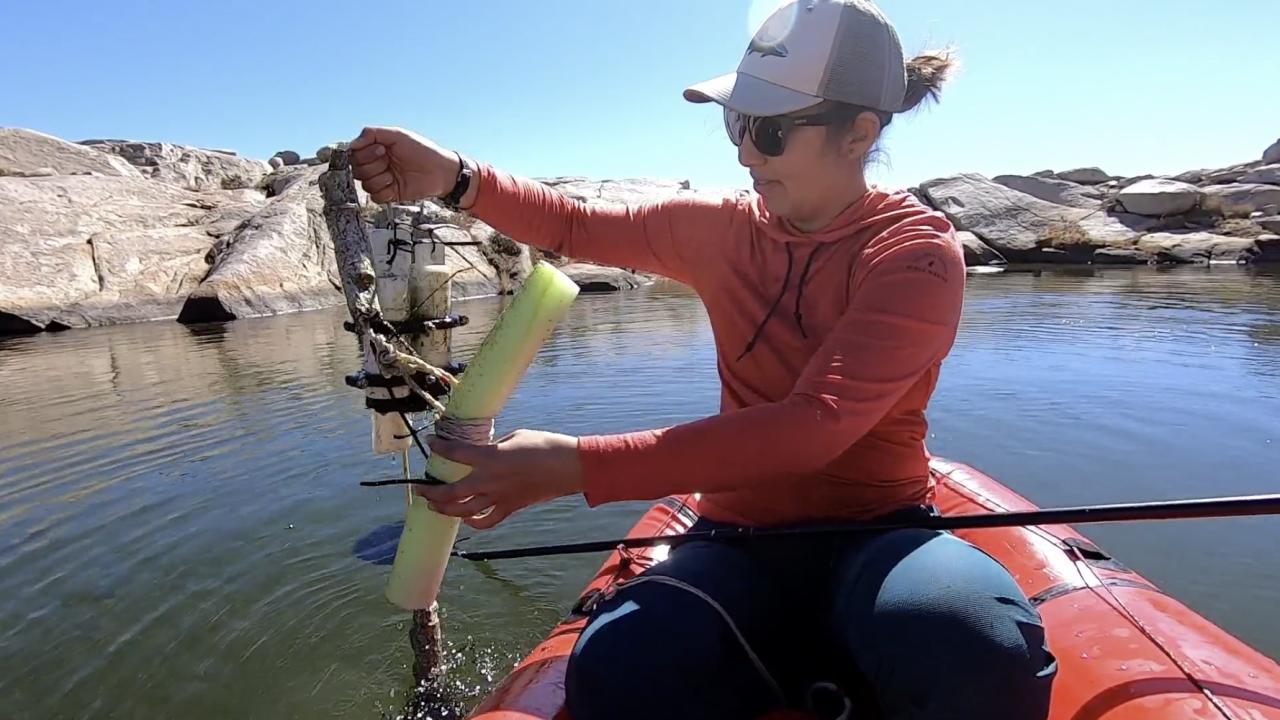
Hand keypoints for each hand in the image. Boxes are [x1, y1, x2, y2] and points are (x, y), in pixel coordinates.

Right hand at [349, 126, 459, 203]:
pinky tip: (395, 185)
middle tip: (389, 161)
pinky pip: (375, 197)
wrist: (440, 171)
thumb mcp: (397, 135)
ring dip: (379, 179)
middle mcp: (377, 165)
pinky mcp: (390, 194)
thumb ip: (373, 134)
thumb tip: (352, 144)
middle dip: (373, 166)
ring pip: (365, 185)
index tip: (382, 150)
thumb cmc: (422, 150)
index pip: (355, 155)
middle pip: (357, 171)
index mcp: (376, 149)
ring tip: (394, 175)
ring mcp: (383, 180)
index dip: (365, 154)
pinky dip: (384, 191)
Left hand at [420, 429, 584, 529]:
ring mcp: (499, 497)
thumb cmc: (544, 446)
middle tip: (419, 488)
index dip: (439, 446)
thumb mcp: (514, 437)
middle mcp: (489, 480)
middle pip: (450, 492)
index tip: (431, 442)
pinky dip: (474, 522)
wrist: (568, 467)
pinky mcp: (510, 508)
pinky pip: (487, 521)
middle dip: (430, 490)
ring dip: (444, 509)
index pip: (455, 452)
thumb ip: (494, 447)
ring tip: (434, 505)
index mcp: (489, 457)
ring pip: (463, 510)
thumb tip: (484, 452)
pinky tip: (467, 518)